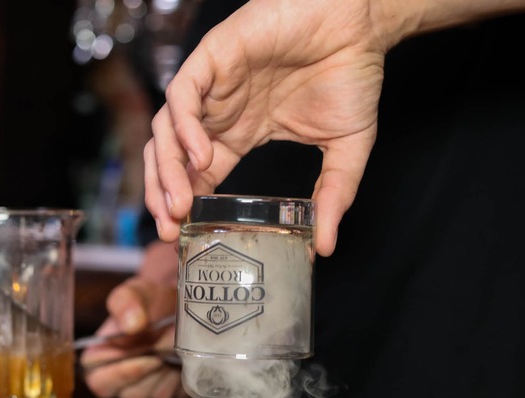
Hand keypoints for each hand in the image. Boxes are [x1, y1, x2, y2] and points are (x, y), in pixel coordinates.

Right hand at [81, 241, 194, 397]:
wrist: (179, 306)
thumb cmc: (150, 301)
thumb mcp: (136, 291)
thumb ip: (126, 302)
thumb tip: (131, 325)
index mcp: (100, 358)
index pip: (99, 381)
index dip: (122, 373)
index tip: (147, 356)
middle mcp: (119, 380)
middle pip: (130, 394)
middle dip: (153, 370)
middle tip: (167, 345)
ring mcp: (143, 391)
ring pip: (153, 396)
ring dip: (168, 371)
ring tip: (174, 345)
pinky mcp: (165, 394)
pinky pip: (172, 394)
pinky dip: (180, 375)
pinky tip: (181, 357)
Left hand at [144, 0, 391, 256]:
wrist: (360, 23)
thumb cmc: (351, 74)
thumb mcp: (345, 150)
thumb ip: (333, 196)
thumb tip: (326, 247)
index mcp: (241, 132)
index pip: (199, 175)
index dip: (187, 205)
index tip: (184, 237)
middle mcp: (220, 112)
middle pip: (171, 157)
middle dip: (164, 194)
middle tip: (170, 229)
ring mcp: (214, 85)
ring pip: (166, 129)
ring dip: (168, 168)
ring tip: (179, 204)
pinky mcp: (214, 56)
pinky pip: (183, 93)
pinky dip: (184, 125)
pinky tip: (202, 155)